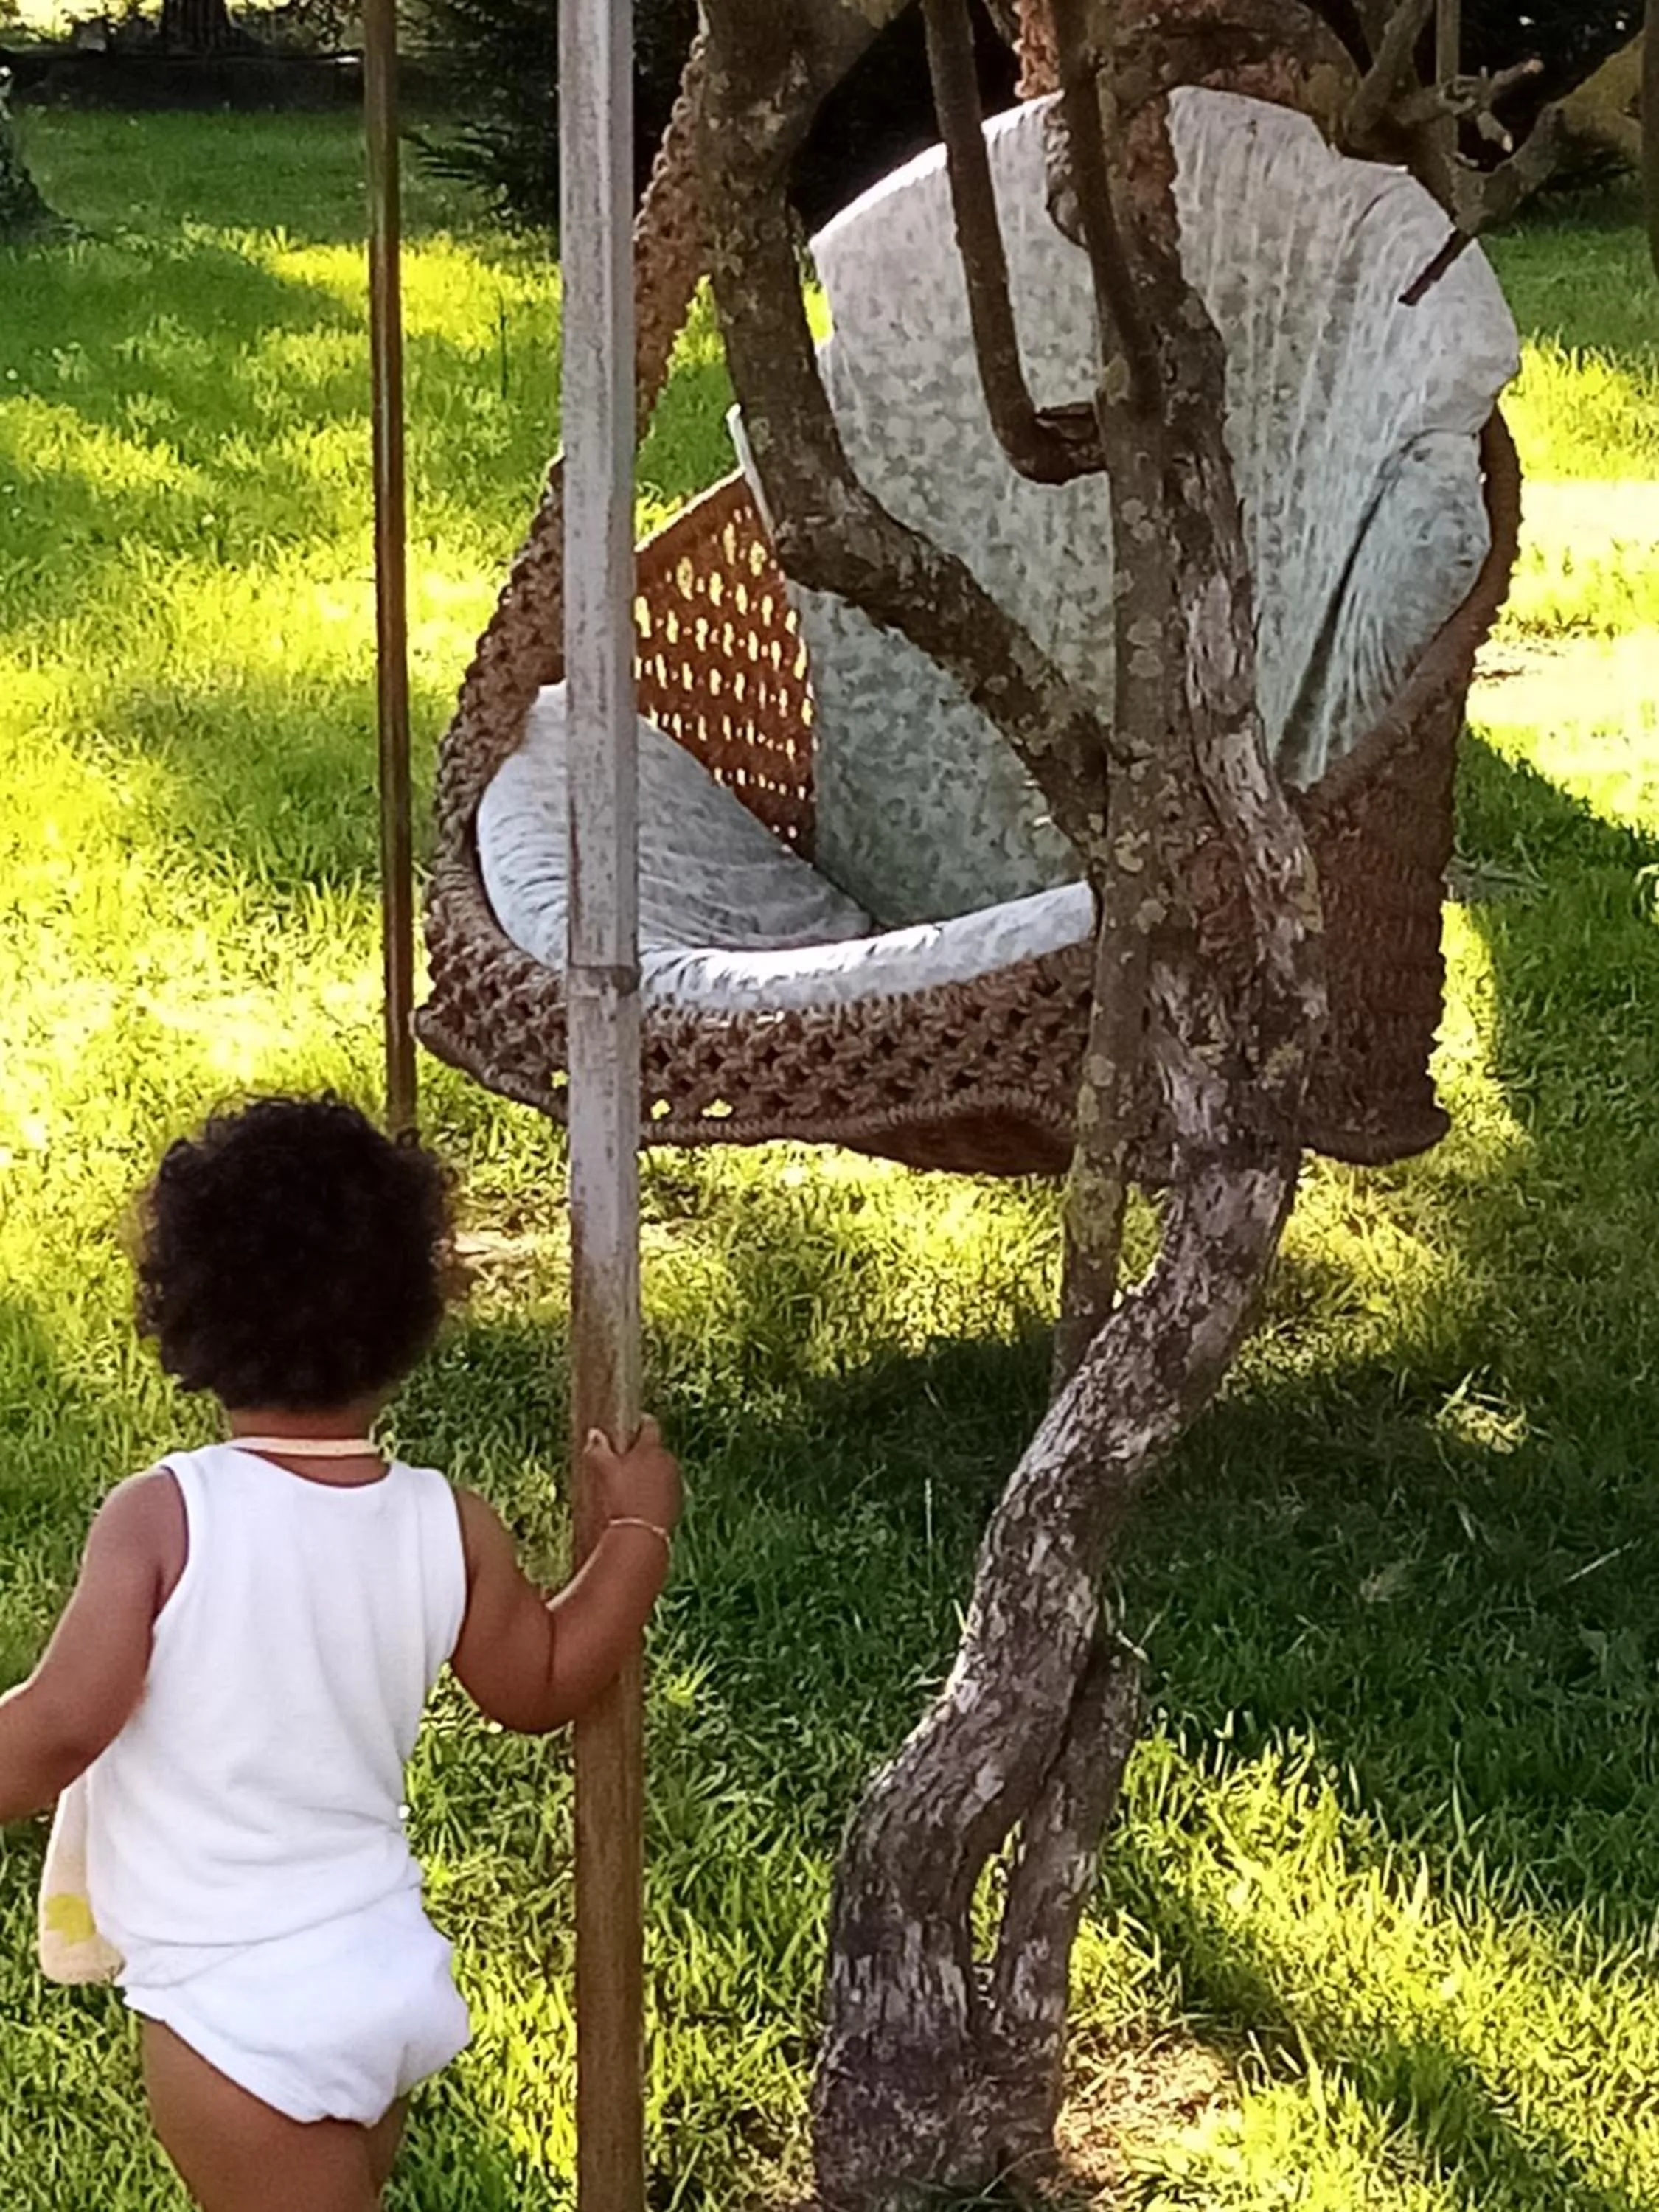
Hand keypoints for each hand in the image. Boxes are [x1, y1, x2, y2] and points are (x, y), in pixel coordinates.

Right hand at [583, 1416, 681, 1538]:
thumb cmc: (622, 1497)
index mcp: (651, 1448)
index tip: (632, 1424)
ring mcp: (676, 1481)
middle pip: (656, 1449)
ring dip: (650, 1472)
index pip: (650, 1424)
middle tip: (624, 1460)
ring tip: (631, 1484)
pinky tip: (641, 1501)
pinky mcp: (679, 1500)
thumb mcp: (604, 1471)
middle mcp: (669, 1461)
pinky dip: (656, 1490)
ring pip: (662, 1469)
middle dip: (643, 1451)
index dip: (640, 1422)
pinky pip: (666, 1488)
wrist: (642, 1534)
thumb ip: (598, 1449)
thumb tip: (594, 1433)